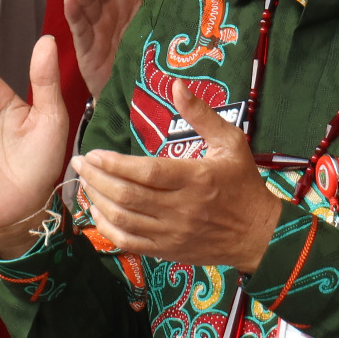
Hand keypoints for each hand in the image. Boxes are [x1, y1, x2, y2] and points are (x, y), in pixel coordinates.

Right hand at [66, 0, 141, 97]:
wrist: (137, 91)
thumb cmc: (147, 51)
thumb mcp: (162, 17)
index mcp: (124, 0)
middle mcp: (108, 10)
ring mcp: (96, 28)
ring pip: (86, 2)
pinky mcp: (88, 49)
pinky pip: (81, 31)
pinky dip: (75, 16)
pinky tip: (69, 2)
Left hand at [76, 82, 280, 268]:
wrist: (259, 234)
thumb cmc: (243, 183)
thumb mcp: (230, 142)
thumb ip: (201, 115)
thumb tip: (176, 86)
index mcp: (196, 179)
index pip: (146, 172)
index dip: (115, 164)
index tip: (93, 153)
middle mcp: (181, 209)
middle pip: (127, 195)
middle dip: (96, 178)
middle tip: (79, 164)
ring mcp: (173, 233)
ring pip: (123, 219)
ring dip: (97, 200)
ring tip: (84, 183)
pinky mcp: (167, 251)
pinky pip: (129, 242)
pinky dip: (107, 227)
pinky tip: (97, 211)